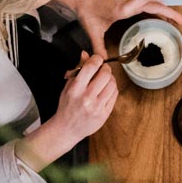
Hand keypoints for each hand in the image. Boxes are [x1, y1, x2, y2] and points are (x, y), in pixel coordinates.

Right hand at [19, 52, 117, 168]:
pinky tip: (106, 90)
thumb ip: (78, 70)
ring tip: (104, 80)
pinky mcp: (104, 114)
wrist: (67, 128)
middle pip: (105, 74)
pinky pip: (114, 95)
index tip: (97, 59)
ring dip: (110, 79)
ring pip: (112, 84)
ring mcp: (97, 107)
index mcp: (75, 89)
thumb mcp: (68, 87)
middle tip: (103, 69)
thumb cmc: (67, 106)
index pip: (90, 67)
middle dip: (105, 69)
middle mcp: (87, 97)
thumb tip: (85, 54)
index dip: (97, 59)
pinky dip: (112, 89)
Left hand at [52, 0, 181, 55]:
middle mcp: (128, 2)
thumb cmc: (87, 12)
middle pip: (154, 3)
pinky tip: (164, 18)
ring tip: (180, 22)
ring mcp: (130, 1)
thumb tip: (103, 62)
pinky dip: (159, 11)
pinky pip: (148, 5)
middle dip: (171, 12)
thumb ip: (98, 47)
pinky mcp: (129, 3)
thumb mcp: (92, 31)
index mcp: (121, 8)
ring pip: (153, 3)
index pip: (141, 0)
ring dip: (167, 11)